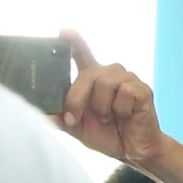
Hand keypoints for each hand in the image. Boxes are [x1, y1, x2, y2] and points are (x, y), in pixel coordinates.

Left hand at [52, 33, 169, 170]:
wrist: (131, 151)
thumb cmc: (106, 134)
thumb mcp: (76, 127)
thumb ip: (59, 117)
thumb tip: (40, 112)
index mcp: (92, 79)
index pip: (81, 53)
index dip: (73, 41)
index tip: (62, 31)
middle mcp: (109, 74)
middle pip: (87, 74)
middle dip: (76, 99)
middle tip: (74, 119)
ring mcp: (127, 80)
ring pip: (105, 83)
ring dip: (102, 107)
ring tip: (108, 118)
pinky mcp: (142, 89)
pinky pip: (125, 93)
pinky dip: (121, 110)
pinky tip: (125, 116)